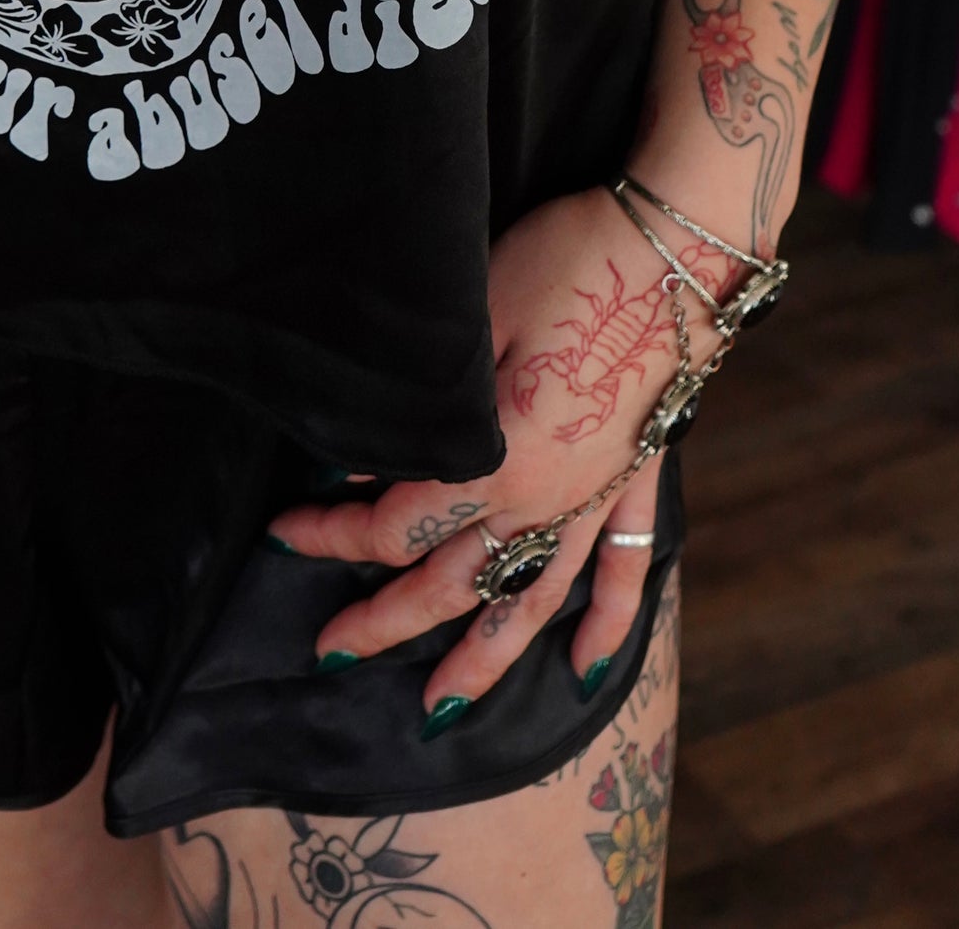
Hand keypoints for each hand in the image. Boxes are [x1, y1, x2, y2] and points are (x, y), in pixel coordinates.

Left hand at [268, 188, 712, 725]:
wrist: (676, 248)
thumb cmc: (565, 264)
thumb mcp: (476, 320)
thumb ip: (423, 408)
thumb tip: (363, 468)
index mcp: (495, 464)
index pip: (394, 527)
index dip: (331, 537)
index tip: (282, 533)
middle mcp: (544, 502)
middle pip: (452, 585)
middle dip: (386, 623)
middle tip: (331, 651)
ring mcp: (595, 497)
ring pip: (532, 601)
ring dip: (485, 660)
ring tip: (442, 709)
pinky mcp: (635, 475)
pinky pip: (625, 567)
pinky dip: (610, 623)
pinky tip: (591, 669)